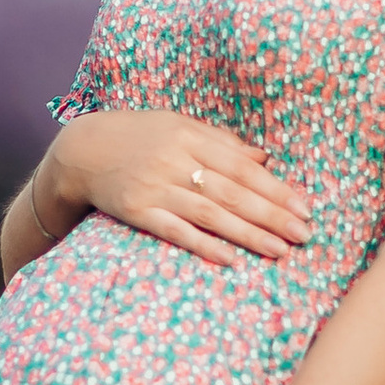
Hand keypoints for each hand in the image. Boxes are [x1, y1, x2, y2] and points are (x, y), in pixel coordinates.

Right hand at [44, 107, 310, 268]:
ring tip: (279, 250)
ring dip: (247, 234)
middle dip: (271, 215)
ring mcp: (155, 187)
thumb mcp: (178, 126)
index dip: (275, 189)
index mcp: (190, 137)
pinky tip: (229, 258)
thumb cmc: (137, 137)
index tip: (303, 207)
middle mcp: (175, 160)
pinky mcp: (136, 211)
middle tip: (304, 234)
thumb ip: (220, 142)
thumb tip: (263, 159)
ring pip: (210, 213)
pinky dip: (202, 244)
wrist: (80, 150)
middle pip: (232, 192)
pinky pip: (174, 231)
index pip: (242, 166)